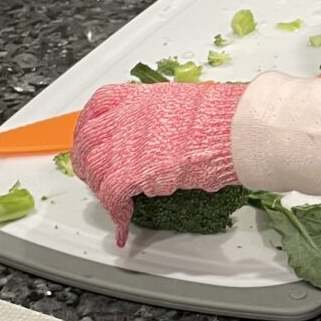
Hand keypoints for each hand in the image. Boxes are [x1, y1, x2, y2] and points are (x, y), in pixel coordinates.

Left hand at [72, 81, 245, 246]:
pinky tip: (122, 223)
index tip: (89, 137)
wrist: (234, 128)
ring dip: (100, 188)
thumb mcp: (187, 104)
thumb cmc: (224, 117)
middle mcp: (128, 117)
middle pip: (88, 139)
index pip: (99, 105)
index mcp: (141, 97)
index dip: (88, 125)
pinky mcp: (134, 172)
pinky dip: (115, 213)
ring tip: (110, 202)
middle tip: (93, 174)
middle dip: (86, 160)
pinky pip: (111, 195)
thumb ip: (167, 116)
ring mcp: (128, 144)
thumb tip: (169, 131)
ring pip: (94, 168)